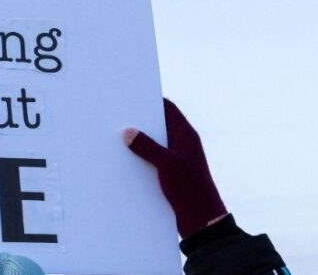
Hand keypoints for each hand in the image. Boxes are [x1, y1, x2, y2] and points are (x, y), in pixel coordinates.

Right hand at [123, 98, 226, 237]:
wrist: (202, 220)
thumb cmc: (190, 188)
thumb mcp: (167, 164)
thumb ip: (147, 146)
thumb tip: (128, 132)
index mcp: (186, 135)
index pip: (169, 109)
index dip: (151, 100)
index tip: (131, 95)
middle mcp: (182, 144)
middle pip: (159, 125)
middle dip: (140, 121)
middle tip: (118, 116)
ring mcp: (176, 159)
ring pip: (154, 143)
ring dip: (138, 141)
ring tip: (116, 137)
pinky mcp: (170, 174)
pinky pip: (152, 159)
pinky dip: (140, 157)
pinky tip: (124, 160)